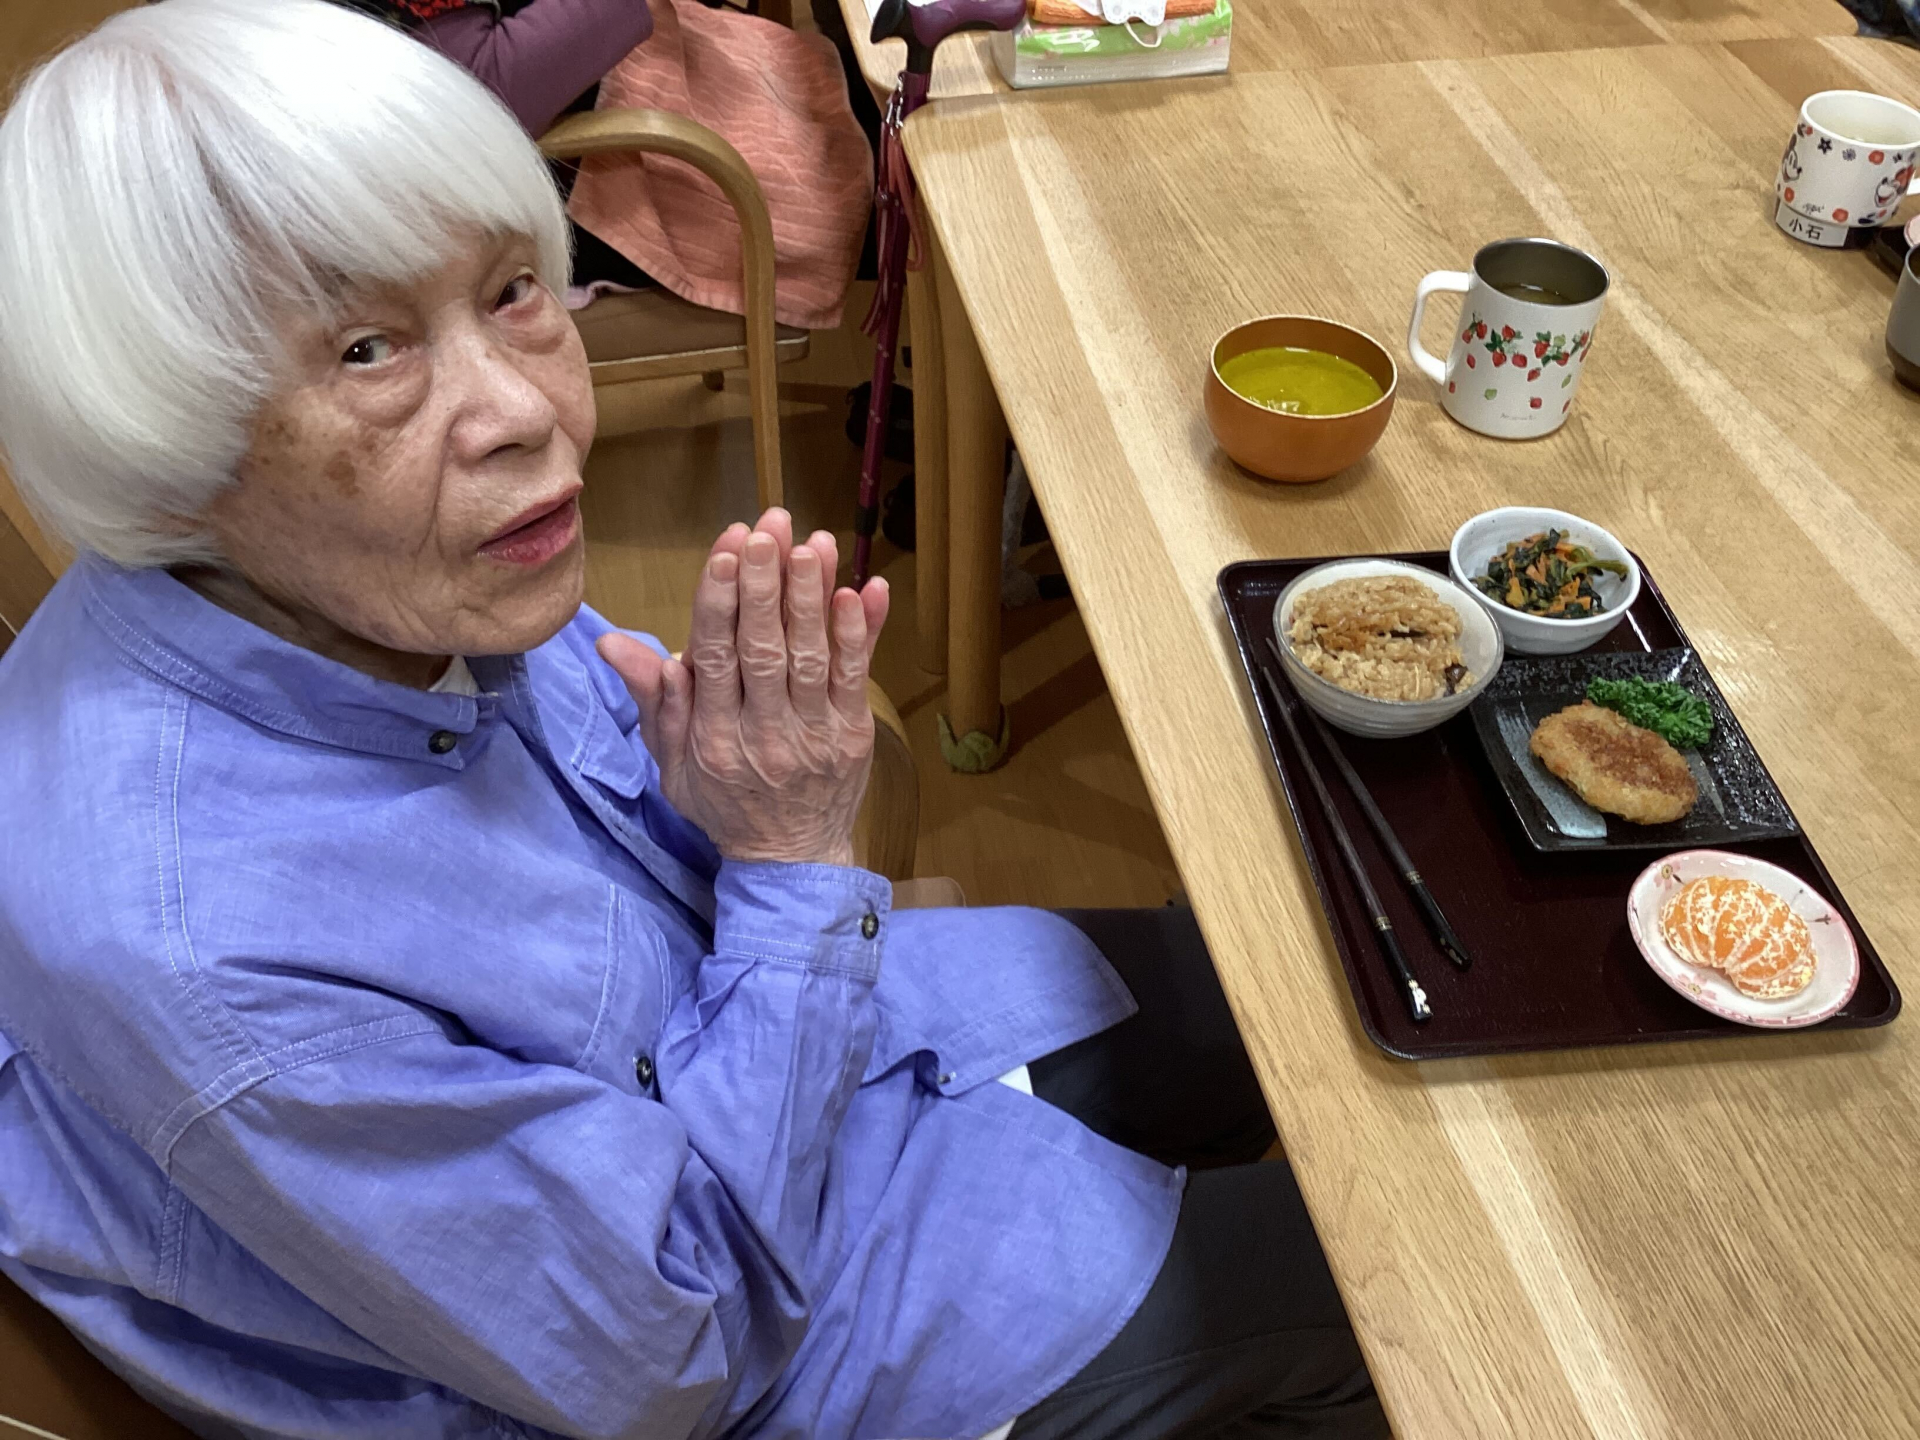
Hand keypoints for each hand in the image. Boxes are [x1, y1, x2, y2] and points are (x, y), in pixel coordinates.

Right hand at [596, 509, 889, 867]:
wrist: (789, 859)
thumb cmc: (724, 802)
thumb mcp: (671, 762)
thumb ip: (652, 699)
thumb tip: (614, 643)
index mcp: (712, 737)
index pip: (713, 657)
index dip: (719, 600)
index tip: (726, 550)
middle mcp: (762, 734)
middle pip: (762, 649)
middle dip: (765, 584)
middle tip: (768, 529)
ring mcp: (812, 736)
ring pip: (812, 658)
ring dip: (812, 597)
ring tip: (812, 544)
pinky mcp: (853, 736)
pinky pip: (856, 679)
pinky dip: (860, 633)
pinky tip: (861, 589)